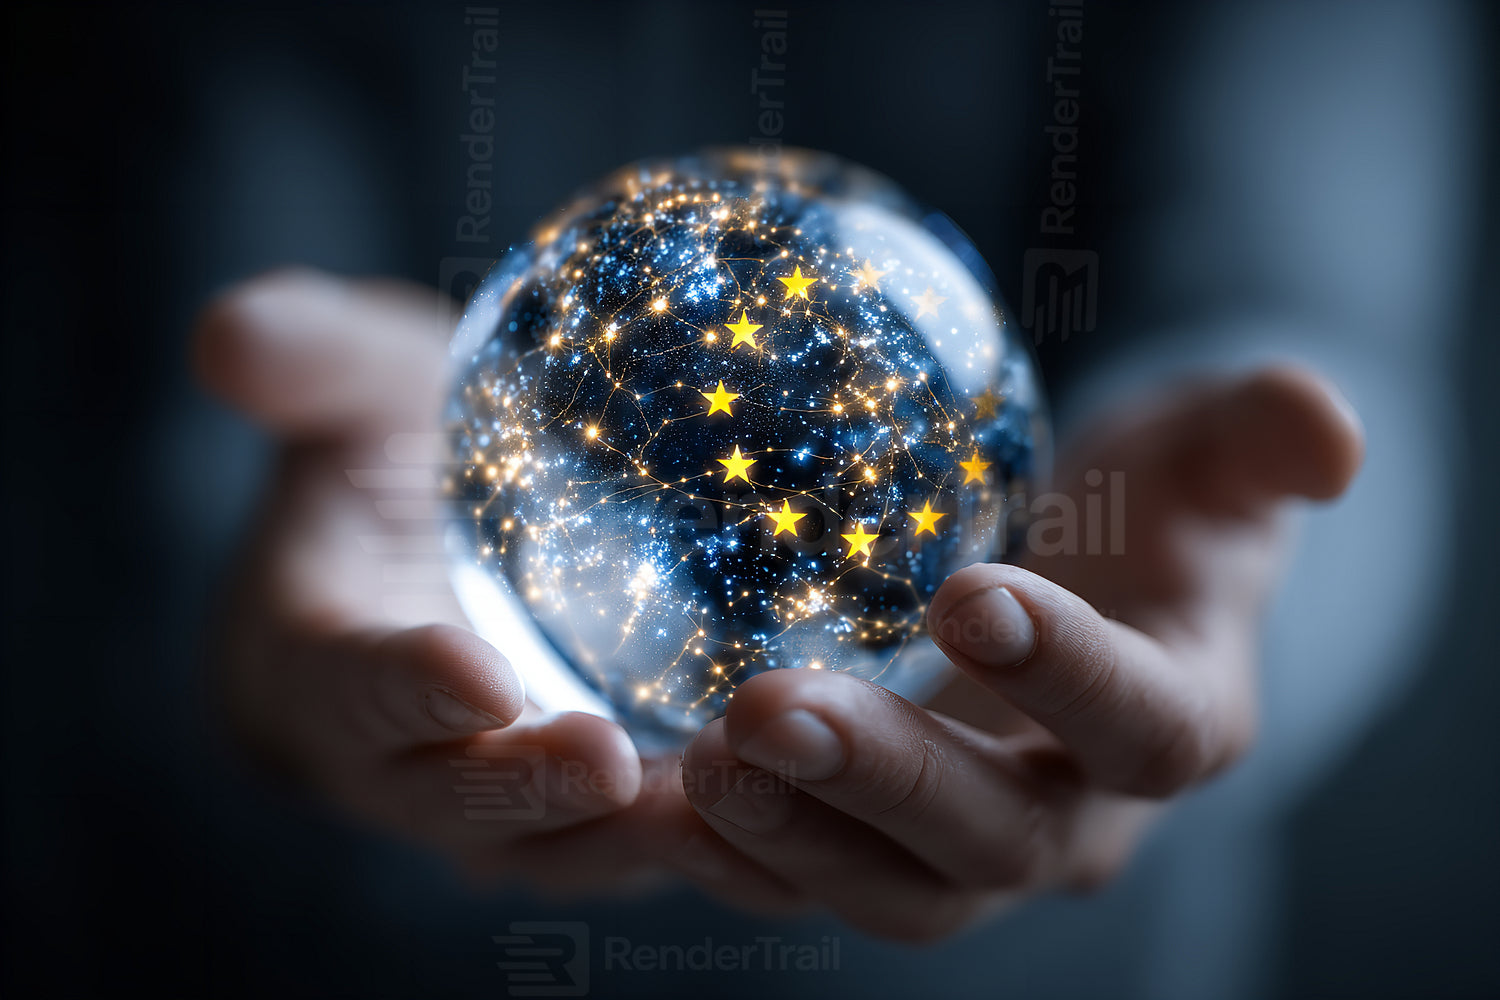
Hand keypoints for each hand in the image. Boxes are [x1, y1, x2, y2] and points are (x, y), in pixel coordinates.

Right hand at [194, 269, 799, 907]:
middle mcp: (400, 759)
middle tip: (609, 763)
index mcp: (318, 662)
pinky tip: (791, 806)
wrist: (447, 532)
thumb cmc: (393, 452)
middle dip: (523, 791)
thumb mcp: (358, 386)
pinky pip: (633, 840)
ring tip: (722, 807)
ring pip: (553, 848)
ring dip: (627, 839)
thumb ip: (306, 360)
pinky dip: (703, 838)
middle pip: (450, 802)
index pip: (346, 685)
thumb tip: (228, 334)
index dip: (399, 687)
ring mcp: (497, 798)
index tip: (473, 673)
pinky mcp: (583, 805)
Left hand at [678, 365, 1363, 939]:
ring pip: (892, 889)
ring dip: (793, 835)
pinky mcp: (878, 848)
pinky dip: (732, 857)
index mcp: (1174, 720)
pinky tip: (649, 798)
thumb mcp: (1205, 455)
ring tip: (698, 759)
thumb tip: (1327, 432)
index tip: (969, 596)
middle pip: (993, 836)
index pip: (1143, 726)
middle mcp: (1077, 815)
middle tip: (773, 708)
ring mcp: (969, 850)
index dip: (1067, 675)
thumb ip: (1258, 438)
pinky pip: (806, 882)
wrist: (1077, 596)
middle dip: (887, 780)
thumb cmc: (1145, 514)